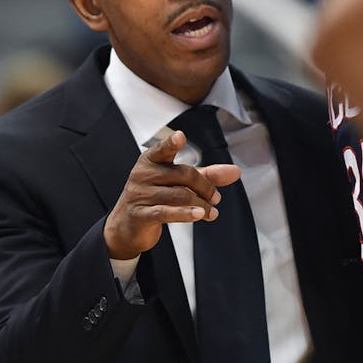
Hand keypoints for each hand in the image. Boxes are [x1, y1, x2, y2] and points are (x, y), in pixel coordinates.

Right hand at [103, 130, 241, 259]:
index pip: (162, 149)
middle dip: (205, 187)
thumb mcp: (179, 183)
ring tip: (212, 212)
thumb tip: (236, 171)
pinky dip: (186, 214)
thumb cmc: (156, 197)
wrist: (126, 226)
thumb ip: (207, 175)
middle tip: (216, 199)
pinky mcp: (140, 214)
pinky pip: (166, 212)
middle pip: (184, 175)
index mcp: (151, 160)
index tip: (180, 136)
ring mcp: (140, 194)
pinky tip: (200, 215)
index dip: (171, 143)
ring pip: (179, 195)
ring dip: (201, 205)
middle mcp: (143, 174)